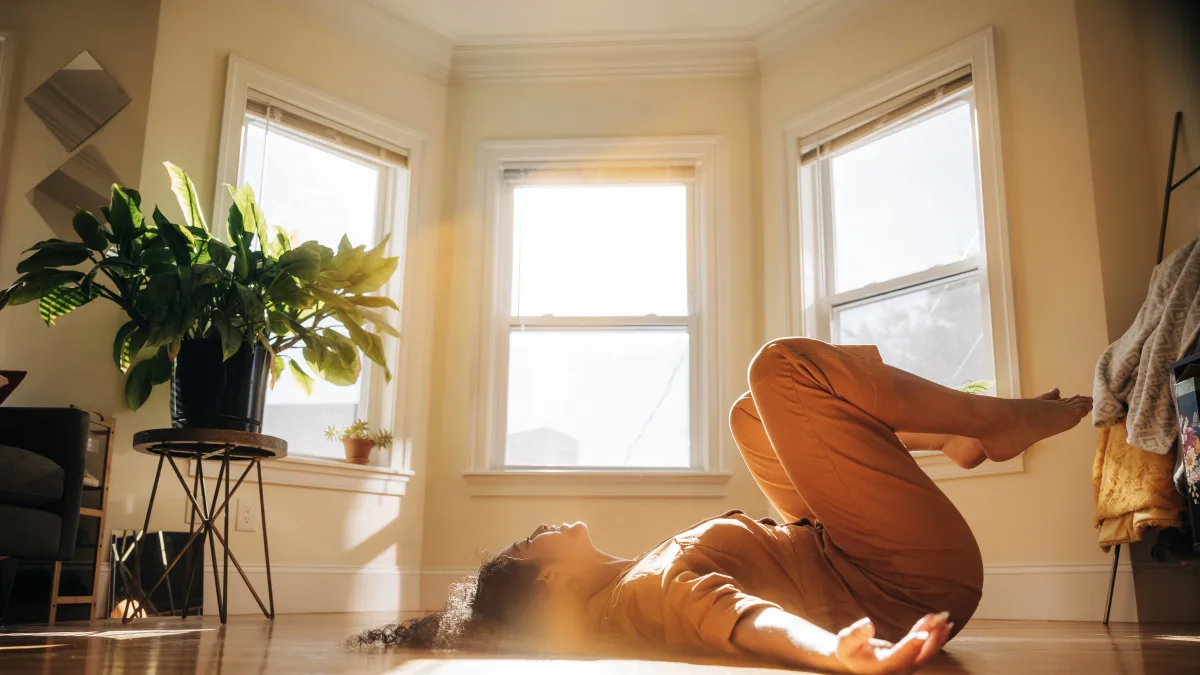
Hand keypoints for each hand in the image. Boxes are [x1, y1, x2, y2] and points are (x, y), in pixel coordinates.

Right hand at [834, 613, 952, 673]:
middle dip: (932, 636)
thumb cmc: (849, 651)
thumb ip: (856, 634)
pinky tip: (941, 626)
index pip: (900, 657)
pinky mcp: (911, 661)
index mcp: (883, 668)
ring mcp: (906, 667)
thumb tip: (867, 623)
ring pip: (927, 654)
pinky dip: (934, 638)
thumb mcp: (846, 642)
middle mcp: (898, 670)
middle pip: (920, 655)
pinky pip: (926, 650)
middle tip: (940, 617)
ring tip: (944, 618)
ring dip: (937, 636)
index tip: (923, 634)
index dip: (911, 646)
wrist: (853, 662)